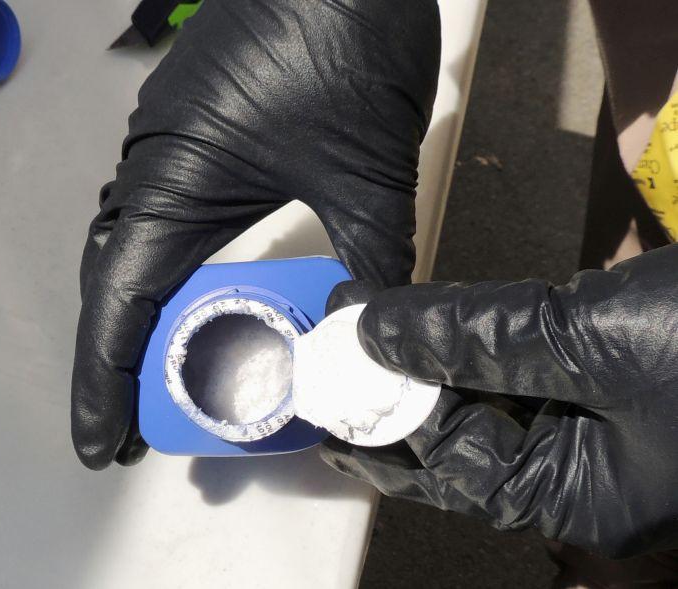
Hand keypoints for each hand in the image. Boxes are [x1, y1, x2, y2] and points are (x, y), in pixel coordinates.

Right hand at [72, 0, 440, 468]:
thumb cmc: (344, 45)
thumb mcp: (366, 170)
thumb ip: (373, 258)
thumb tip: (374, 332)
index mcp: (175, 183)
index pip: (121, 303)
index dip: (105, 382)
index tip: (103, 445)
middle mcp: (157, 171)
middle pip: (117, 286)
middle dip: (119, 363)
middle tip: (135, 429)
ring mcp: (176, 152)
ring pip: (141, 256)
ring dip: (145, 323)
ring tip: (166, 384)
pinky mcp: (203, 139)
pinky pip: (173, 224)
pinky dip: (178, 278)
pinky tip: (201, 306)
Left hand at [321, 244, 677, 557]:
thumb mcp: (593, 341)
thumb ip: (479, 337)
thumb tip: (377, 327)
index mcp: (587, 498)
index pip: (456, 467)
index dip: (387, 426)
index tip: (331, 391)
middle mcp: (593, 473)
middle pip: (470, 441)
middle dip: (403, 401)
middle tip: (337, 371)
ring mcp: (608, 424)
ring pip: (498, 402)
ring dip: (438, 366)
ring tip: (372, 340)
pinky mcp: (617, 374)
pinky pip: (532, 370)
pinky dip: (485, 345)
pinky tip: (444, 326)